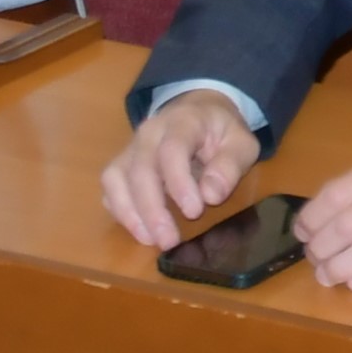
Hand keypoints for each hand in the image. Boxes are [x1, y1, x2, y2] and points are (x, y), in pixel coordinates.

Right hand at [99, 92, 260, 249]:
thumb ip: (230, 165)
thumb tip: (212, 195)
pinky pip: (111, 187)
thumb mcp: (241, 142)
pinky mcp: (122, 164)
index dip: (179, 183)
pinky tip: (140, 230)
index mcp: (183, 121)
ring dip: (130, 213)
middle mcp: (149, 133)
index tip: (194, 212)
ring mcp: (131, 148)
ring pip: (116, 178)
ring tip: (150, 240)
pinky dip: (120, 210)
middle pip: (140, 169)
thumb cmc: (221, 132)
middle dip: (152, 209)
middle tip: (169, 240)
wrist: (198, 112)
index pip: (172, 149)